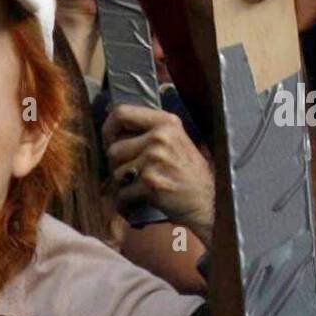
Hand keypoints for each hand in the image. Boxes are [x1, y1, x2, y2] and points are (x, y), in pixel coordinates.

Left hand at [102, 103, 215, 244]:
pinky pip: (121, 193)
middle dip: (116, 166)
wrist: (206, 202)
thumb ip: (149, 131)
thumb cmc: (187, 173)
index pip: (121, 113)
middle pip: (113, 149)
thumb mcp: (176, 141)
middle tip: (131, 174)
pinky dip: (126, 202)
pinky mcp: (150, 182)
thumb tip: (113, 128)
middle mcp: (160, 137)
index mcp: (166, 122)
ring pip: (115, 173)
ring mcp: (154, 160)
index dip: (108, 129)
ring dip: (122, 185)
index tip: (110, 141)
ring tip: (140, 187)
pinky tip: (139, 201)